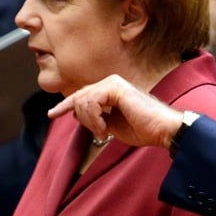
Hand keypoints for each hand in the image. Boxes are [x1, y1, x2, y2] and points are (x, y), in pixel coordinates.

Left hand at [48, 74, 182, 148]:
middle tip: (100, 133)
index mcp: (111, 90)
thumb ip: (95, 117)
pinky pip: (91, 102)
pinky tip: (105, 128)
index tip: (52, 114)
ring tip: (104, 132)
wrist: (162, 129)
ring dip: (90, 121)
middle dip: (82, 118)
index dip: (65, 105)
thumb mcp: (112, 124)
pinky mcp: (116, 87)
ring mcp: (113, 82)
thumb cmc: (143, 129)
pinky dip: (94, 118)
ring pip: (83, 100)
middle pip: (79, 97)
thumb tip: (75, 112)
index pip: (82, 94)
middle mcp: (111, 82)